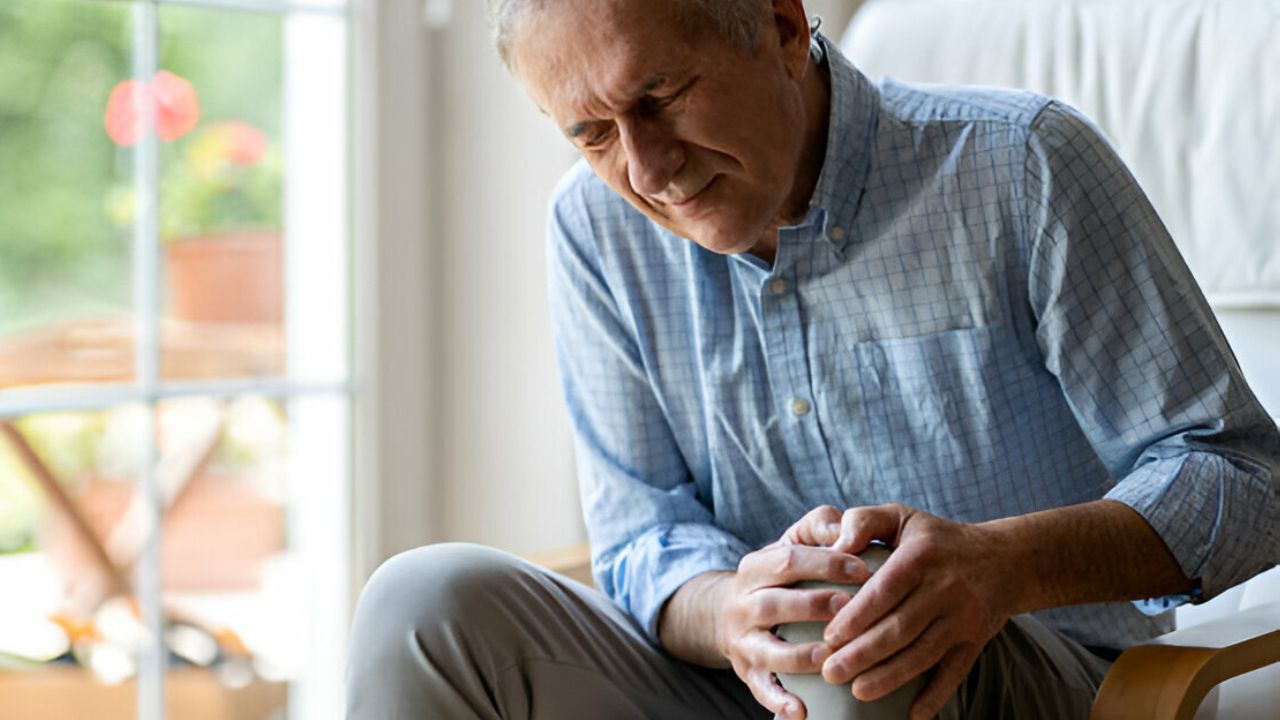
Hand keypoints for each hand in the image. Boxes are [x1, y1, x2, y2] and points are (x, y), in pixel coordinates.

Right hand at [717, 507, 873, 719]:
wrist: (729, 612)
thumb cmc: (781, 573)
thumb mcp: (793, 542)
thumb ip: (819, 526)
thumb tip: (844, 528)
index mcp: (754, 567)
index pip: (788, 560)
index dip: (826, 564)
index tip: (864, 570)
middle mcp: (742, 603)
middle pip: (775, 603)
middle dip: (813, 605)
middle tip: (850, 609)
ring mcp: (743, 640)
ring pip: (767, 649)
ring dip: (799, 655)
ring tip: (830, 657)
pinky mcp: (747, 671)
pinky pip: (761, 688)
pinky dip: (779, 701)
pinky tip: (802, 711)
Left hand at [819, 504, 1012, 719]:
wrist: (1007, 559)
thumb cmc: (938, 539)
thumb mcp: (902, 516)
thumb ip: (863, 521)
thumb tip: (836, 545)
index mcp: (921, 556)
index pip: (883, 592)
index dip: (855, 617)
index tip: (828, 637)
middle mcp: (946, 588)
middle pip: (900, 629)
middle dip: (862, 655)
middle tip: (830, 673)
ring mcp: (964, 617)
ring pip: (923, 654)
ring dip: (889, 678)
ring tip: (857, 692)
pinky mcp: (977, 640)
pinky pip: (955, 671)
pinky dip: (936, 696)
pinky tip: (912, 715)